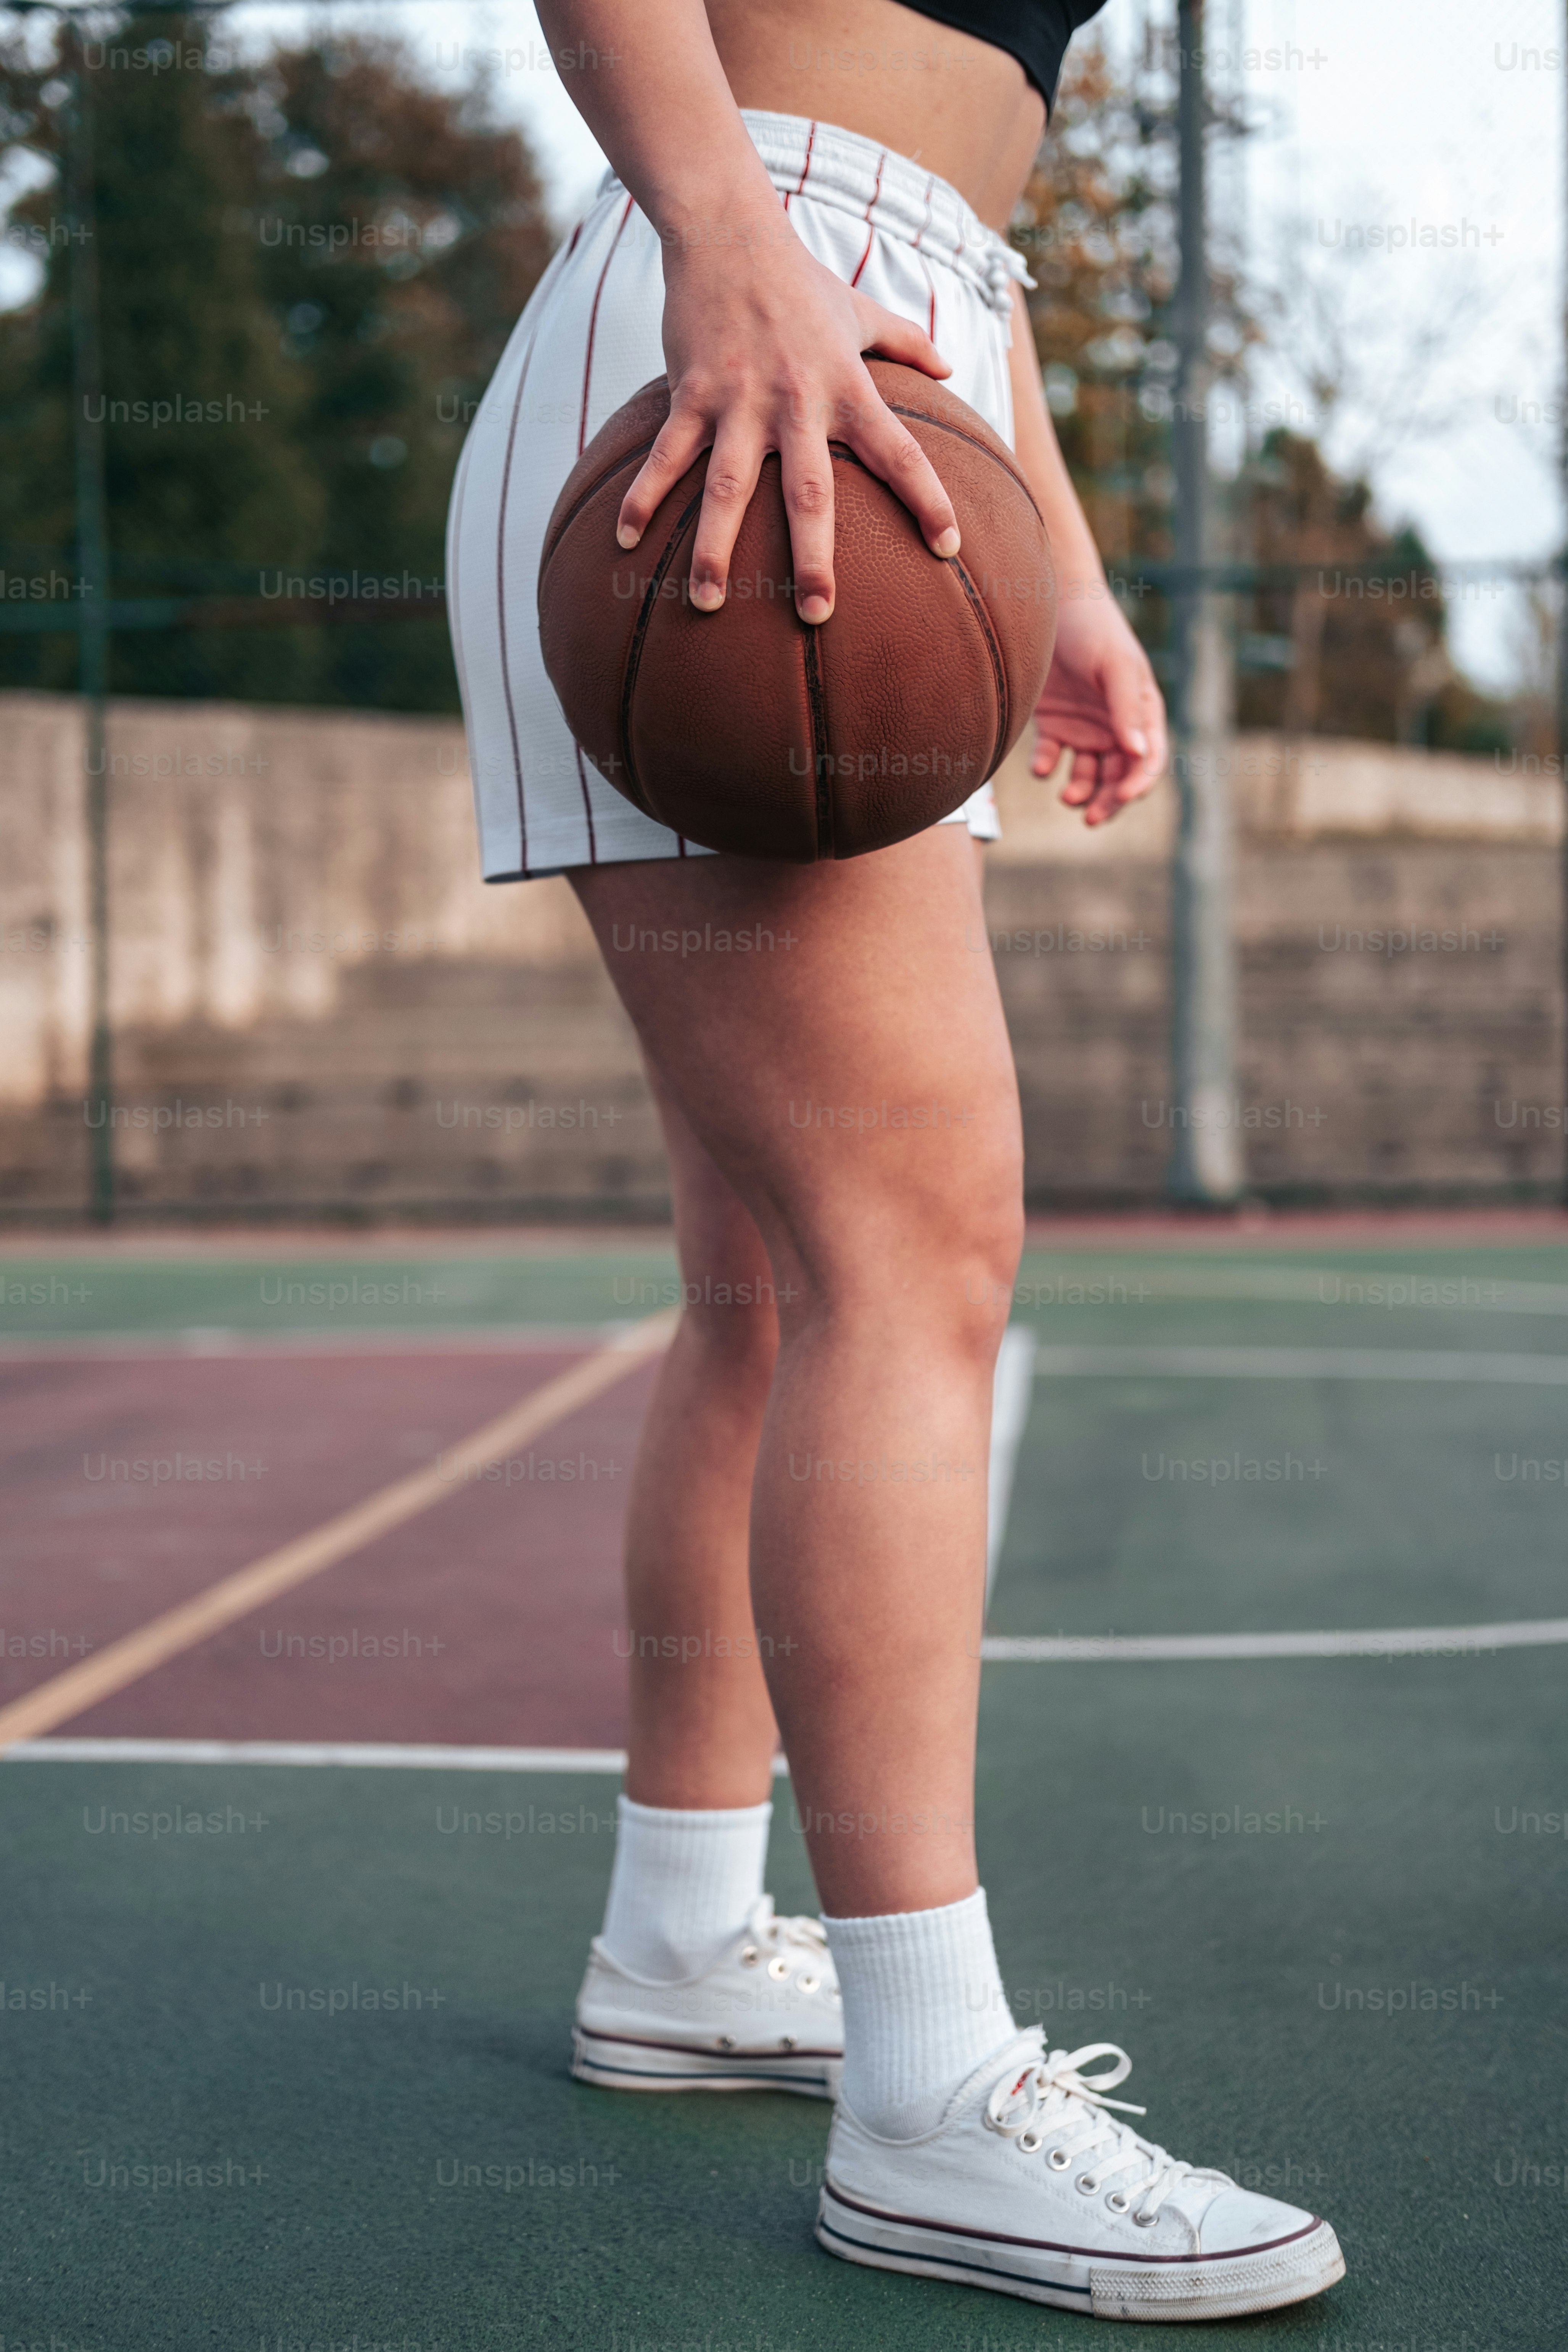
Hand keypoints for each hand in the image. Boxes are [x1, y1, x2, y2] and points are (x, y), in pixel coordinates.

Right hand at [615, 225, 959, 624]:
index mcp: (846, 388)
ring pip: (729, 488)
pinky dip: (643, 497)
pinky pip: (666, 456)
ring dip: (715, 549)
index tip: (947, 547)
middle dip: (812, 557)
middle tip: (816, 614)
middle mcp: (796, 402)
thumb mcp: (859, 310)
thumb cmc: (798, 279)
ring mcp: (739, 400)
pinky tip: (626, 543)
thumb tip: (950, 368)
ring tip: (708, 605)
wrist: (729, 231)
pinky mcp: (690, 393)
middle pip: (810, 492)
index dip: (927, 499)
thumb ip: (907, 341)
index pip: (900, 451)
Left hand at [1031, 591, 1166, 825]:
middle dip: (1108, 800)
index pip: (1149, 760)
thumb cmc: (1095, 630)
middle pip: (1118, 776)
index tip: (1122, 797)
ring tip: (1067, 798)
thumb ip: (1127, 709)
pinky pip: (1052, 757)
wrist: (1050, 605)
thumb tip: (1137, 753)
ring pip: (1087, 775)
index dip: (1138, 783)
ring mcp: (1085, 728)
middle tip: (1091, 818)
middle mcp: (1116, 726)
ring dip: (1080, 792)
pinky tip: (1043, 767)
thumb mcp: (1116, 666)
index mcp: (1142, 713)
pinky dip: (1048, 767)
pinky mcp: (1054, 725)